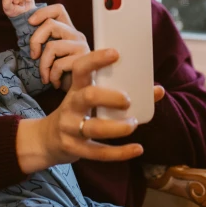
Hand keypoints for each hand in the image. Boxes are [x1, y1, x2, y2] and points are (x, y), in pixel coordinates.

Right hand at [17, 49, 165, 172]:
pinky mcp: (75, 148)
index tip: (116, 53)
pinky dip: (120, 153)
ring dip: (118, 127)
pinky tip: (138, 148)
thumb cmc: (77, 112)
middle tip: (127, 100)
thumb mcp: (86, 97)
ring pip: (94, 127)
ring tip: (134, 124)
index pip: (80, 68)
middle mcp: (71, 106)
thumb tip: (158, 90)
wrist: (47, 140)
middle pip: (88, 96)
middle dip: (110, 97)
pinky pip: (99, 153)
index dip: (96, 59)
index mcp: (76, 88)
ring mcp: (71, 128)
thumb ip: (116, 91)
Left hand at [26, 4, 89, 86]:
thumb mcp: (52, 54)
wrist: (80, 92)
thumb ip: (44, 41)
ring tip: (45, 76)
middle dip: (35, 40)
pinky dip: (52, 76)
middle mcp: (77, 35)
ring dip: (43, 65)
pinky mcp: (83, 61)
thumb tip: (27, 29)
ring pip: (52, 46)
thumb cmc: (63, 73)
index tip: (30, 23)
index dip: (42, 12)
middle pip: (50, 24)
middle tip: (33, 56)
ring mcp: (81, 47)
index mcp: (68, 30)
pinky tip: (55, 82)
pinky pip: (58, 64)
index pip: (58, 10)